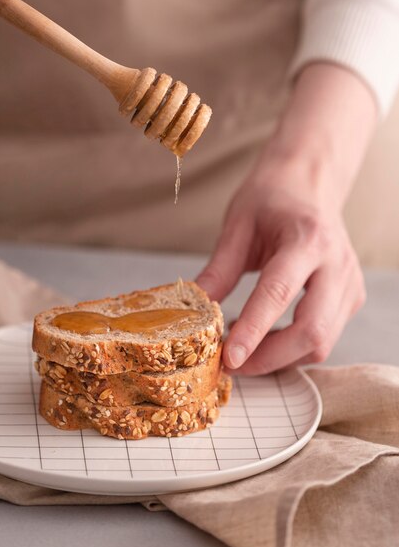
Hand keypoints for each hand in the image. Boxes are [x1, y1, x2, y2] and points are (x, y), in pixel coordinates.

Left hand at [197, 63, 376, 374]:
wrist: (310, 184)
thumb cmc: (272, 199)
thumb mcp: (237, 226)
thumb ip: (219, 271)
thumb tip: (194, 311)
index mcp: (307, 239)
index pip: (278, 293)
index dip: (253, 331)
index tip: (229, 358)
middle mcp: (337, 263)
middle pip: (312, 330)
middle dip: (270, 357)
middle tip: (232, 362)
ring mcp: (350, 282)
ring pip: (322, 342)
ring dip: (281, 356)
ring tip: (247, 346)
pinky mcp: (353, 296)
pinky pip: (327, 336)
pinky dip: (295, 347)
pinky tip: (270, 335)